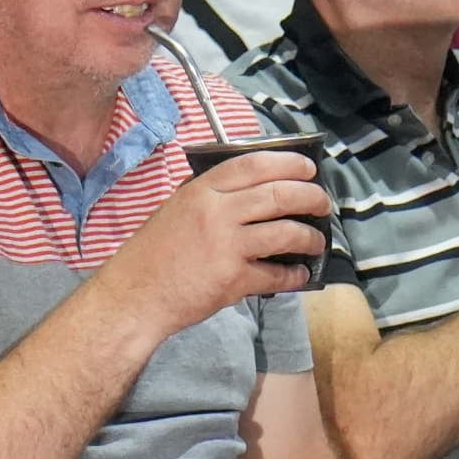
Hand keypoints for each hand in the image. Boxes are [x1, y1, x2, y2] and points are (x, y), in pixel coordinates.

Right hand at [97, 150, 330, 337]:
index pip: (253, 164)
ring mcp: (227, 246)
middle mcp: (217, 212)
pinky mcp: (233, 279)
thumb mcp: (175, 209)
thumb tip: (248, 186)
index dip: (288, 163)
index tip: (308, 168)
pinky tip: (299, 275)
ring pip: (286, 233)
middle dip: (311, 197)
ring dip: (310, 237)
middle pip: (279, 194)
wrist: (135, 296)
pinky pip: (276, 274)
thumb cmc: (152, 253)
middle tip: (323, 204)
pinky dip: (294, 275)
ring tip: (317, 242)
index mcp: (201, 190)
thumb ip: (208, 195)